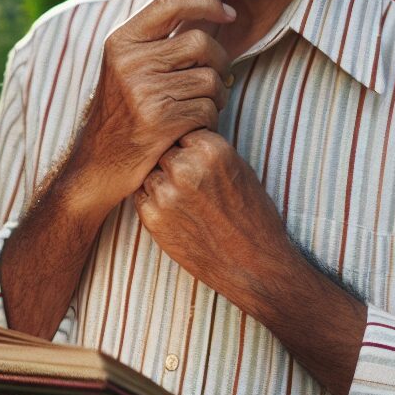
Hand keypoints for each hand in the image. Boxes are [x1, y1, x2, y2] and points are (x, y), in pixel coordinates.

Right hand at [65, 0, 234, 214]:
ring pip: (211, 79)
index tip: (229, 12)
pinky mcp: (160, 120)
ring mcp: (144, 90)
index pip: (170, 3)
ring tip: (197, 106)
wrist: (98, 164)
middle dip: (219, 61)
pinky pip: (209, 109)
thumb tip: (206, 10)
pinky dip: (210, 120)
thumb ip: (155, 40)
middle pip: (200, 42)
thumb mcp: (125, 67)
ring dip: (216, 96)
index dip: (206, 2)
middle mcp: (129, 62)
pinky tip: (191, 127)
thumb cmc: (121, 112)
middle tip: (212, 80)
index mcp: (121, 42)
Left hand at [133, 129, 290, 304]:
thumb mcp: (238, 168)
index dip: (186, 145)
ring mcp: (165, 192)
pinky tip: (175, 213)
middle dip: (170, 162)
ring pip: (148, 171)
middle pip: (162, 149)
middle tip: (189, 183)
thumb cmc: (252, 216)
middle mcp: (185, 167)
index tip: (194, 159)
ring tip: (185, 201)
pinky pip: (140, 195)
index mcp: (211, 149)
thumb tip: (179, 131)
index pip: (181, 129)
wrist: (255, 265)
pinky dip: (151, 201)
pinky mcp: (152, 217)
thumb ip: (207, 148)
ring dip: (159, 181)